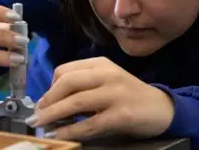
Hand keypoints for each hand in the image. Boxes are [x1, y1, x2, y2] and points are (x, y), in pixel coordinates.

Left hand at [26, 57, 174, 139]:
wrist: (162, 109)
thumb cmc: (128, 96)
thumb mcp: (106, 82)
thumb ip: (83, 86)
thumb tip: (50, 102)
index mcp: (100, 64)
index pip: (65, 70)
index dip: (49, 87)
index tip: (42, 102)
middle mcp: (107, 74)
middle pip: (68, 82)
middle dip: (47, 100)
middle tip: (36, 114)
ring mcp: (115, 93)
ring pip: (76, 102)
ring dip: (53, 115)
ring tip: (40, 124)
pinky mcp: (122, 114)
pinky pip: (90, 123)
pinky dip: (71, 130)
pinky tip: (59, 134)